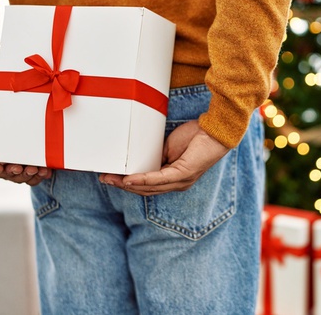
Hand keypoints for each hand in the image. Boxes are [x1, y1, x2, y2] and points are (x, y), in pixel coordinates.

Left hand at [0, 122, 50, 185]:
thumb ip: (38, 137)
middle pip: (20, 177)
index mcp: (23, 165)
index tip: (46, 170)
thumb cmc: (9, 129)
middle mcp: (10, 168)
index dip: (39, 176)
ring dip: (11, 172)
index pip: (33, 176)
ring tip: (16, 168)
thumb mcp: (25, 134)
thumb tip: (57, 134)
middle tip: (32, 169)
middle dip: (27, 174)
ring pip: (4, 174)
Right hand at [99, 120, 228, 195]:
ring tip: (111, 179)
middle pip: (145, 190)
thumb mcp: (169, 147)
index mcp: (174, 179)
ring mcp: (181, 181)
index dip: (128, 185)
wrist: (215, 130)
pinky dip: (143, 179)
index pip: (147, 186)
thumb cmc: (196, 136)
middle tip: (104, 179)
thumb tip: (141, 158)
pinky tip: (129, 179)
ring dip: (128, 184)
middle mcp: (177, 184)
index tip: (111, 178)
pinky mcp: (184, 173)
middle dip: (122, 186)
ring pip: (149, 187)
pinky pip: (159, 179)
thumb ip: (157, 156)